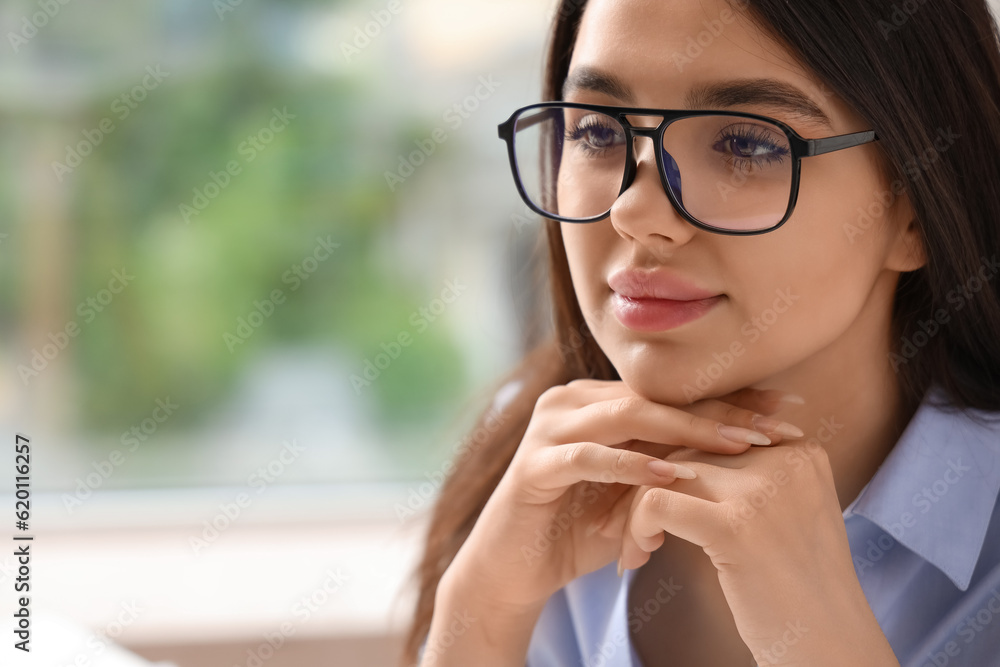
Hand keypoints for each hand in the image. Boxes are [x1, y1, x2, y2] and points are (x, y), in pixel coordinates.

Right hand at [442, 379, 804, 613]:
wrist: (515, 568)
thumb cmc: (581, 528)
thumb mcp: (637, 491)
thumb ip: (675, 464)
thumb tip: (751, 448)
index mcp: (597, 401)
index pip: (672, 393)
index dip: (729, 401)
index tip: (787, 412)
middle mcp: (571, 402)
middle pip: (657, 397)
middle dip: (719, 413)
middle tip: (773, 428)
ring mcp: (549, 429)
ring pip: (627, 416)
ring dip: (686, 432)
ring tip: (738, 447)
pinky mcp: (534, 464)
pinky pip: (588, 457)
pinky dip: (631, 465)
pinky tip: (670, 475)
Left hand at [619, 440, 898, 664]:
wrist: (832, 652)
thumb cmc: (795, 593)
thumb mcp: (779, 518)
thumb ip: (741, 479)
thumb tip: (669, 457)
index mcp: (798, 451)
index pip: (708, 436)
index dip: (669, 469)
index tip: (647, 505)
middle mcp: (785, 459)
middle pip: (683, 453)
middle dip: (642, 488)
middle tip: (620, 528)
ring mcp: (761, 491)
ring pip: (662, 475)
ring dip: (633, 513)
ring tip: (632, 550)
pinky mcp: (735, 526)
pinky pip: (656, 503)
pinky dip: (636, 527)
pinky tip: (639, 557)